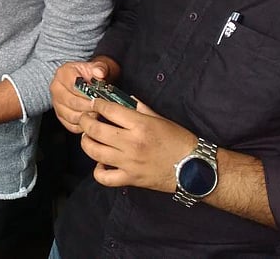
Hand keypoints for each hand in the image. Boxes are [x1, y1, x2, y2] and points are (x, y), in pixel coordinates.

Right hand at [50, 56, 120, 133]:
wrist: (88, 80)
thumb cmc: (93, 74)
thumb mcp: (99, 66)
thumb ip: (100, 68)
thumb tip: (99, 72)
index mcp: (63, 73)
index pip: (74, 87)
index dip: (89, 94)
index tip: (100, 98)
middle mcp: (56, 88)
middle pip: (72, 102)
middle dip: (89, 107)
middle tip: (101, 107)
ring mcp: (56, 103)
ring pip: (71, 116)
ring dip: (87, 117)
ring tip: (98, 113)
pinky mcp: (60, 115)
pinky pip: (71, 126)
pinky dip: (82, 126)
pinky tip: (91, 120)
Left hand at [77, 98, 196, 193]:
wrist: (194, 168)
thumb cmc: (179, 140)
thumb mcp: (160, 118)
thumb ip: (140, 107)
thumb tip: (124, 98)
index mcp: (140, 125)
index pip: (109, 110)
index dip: (97, 104)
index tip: (94, 103)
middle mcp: (131, 143)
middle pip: (95, 130)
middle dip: (84, 120)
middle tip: (86, 118)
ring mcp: (129, 163)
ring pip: (94, 152)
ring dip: (86, 142)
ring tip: (88, 136)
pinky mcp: (130, 179)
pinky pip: (104, 177)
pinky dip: (98, 170)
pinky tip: (101, 162)